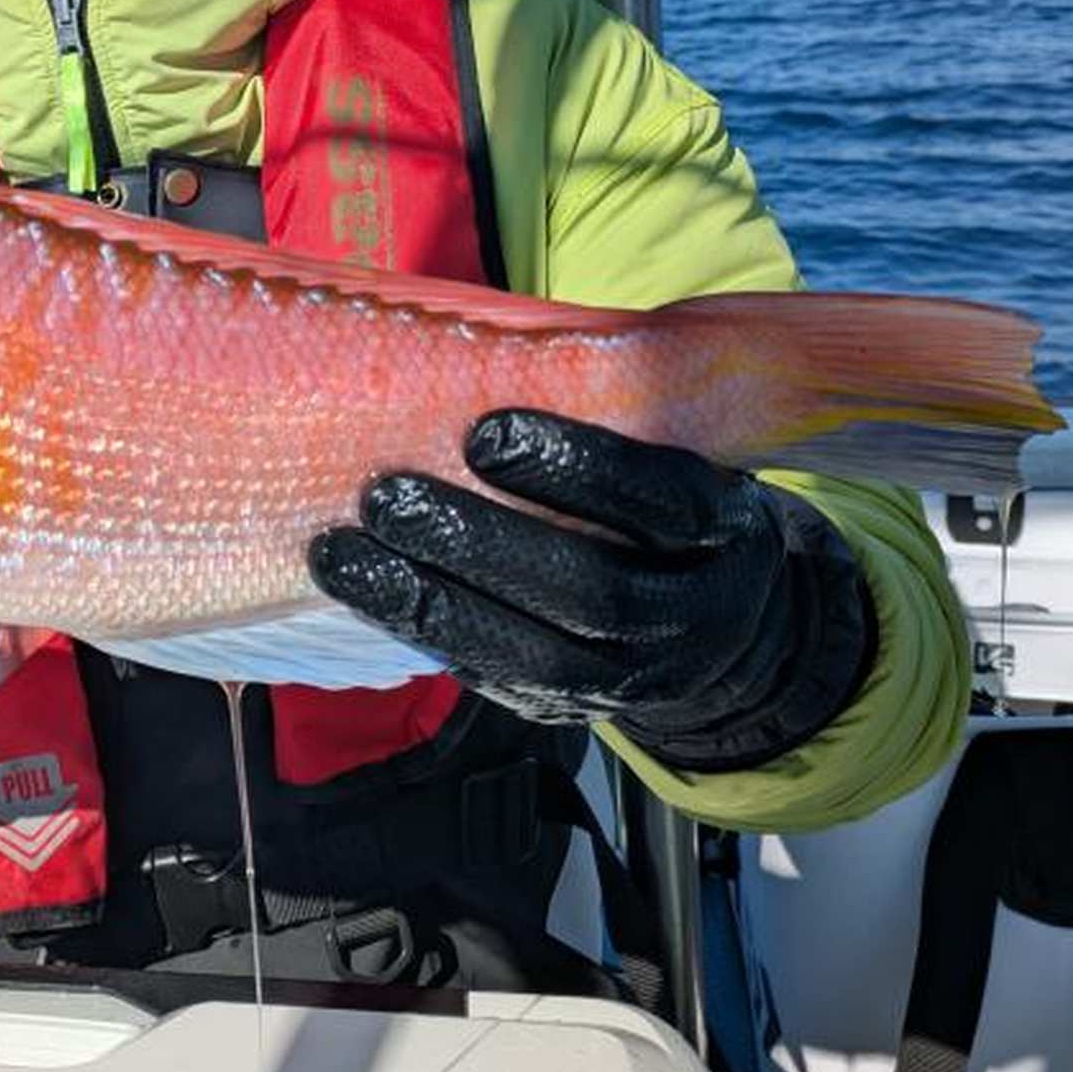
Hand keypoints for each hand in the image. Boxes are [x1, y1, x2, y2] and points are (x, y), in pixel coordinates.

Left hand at [310, 409, 871, 769]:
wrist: (730, 637)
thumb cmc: (679, 517)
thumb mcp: (687, 462)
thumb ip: (620, 424)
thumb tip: (490, 359)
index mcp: (726, 532)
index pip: (659, 502)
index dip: (575, 467)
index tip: (485, 431)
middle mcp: (691, 617)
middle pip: (589, 590)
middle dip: (479, 543)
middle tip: (387, 497)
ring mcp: (634, 678)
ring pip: (534, 655)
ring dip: (426, 601)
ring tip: (343, 553)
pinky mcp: (573, 712)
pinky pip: (497, 680)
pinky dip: (425, 635)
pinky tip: (366, 592)